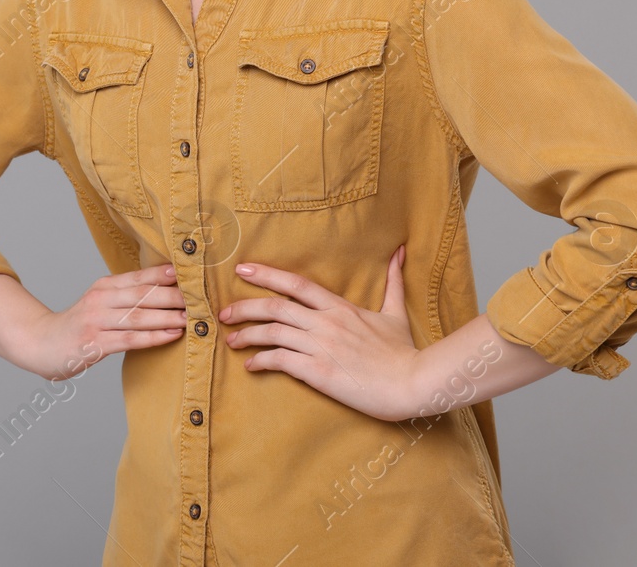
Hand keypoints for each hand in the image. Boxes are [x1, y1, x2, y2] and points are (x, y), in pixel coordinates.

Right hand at [22, 264, 186, 380]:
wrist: (39, 343)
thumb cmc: (78, 325)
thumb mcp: (98, 302)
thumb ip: (125, 296)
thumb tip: (164, 291)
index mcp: (103, 286)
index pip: (139, 277)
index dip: (165, 275)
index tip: (191, 272)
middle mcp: (100, 300)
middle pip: (143, 295)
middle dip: (174, 296)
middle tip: (201, 298)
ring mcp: (96, 322)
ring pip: (139, 316)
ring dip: (169, 316)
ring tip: (193, 318)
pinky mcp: (94, 344)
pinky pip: (130, 339)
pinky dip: (154, 336)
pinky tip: (172, 334)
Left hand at [219, 244, 421, 421]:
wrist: (413, 383)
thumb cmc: (404, 352)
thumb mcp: (395, 312)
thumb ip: (392, 282)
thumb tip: (399, 252)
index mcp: (340, 307)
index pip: (296, 284)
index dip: (266, 275)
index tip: (241, 270)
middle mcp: (326, 323)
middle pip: (275, 307)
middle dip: (244, 308)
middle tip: (223, 313)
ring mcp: (321, 346)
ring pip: (272, 333)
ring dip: (247, 336)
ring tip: (232, 341)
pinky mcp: (319, 371)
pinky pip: (280, 361)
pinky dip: (261, 361)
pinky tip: (251, 365)